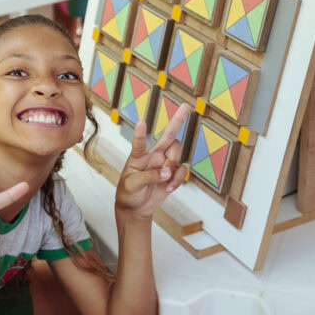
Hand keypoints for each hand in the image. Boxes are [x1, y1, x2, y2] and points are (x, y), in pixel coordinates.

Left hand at [115, 103, 190, 219]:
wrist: (135, 209)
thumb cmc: (128, 193)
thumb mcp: (132, 185)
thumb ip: (148, 176)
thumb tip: (166, 172)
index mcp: (139, 156)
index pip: (140, 142)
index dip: (141, 134)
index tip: (141, 123)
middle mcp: (153, 155)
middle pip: (168, 135)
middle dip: (178, 120)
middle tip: (185, 106)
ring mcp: (164, 164)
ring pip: (177, 152)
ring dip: (173, 164)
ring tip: (165, 177)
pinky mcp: (173, 175)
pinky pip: (182, 171)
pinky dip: (178, 179)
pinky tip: (169, 187)